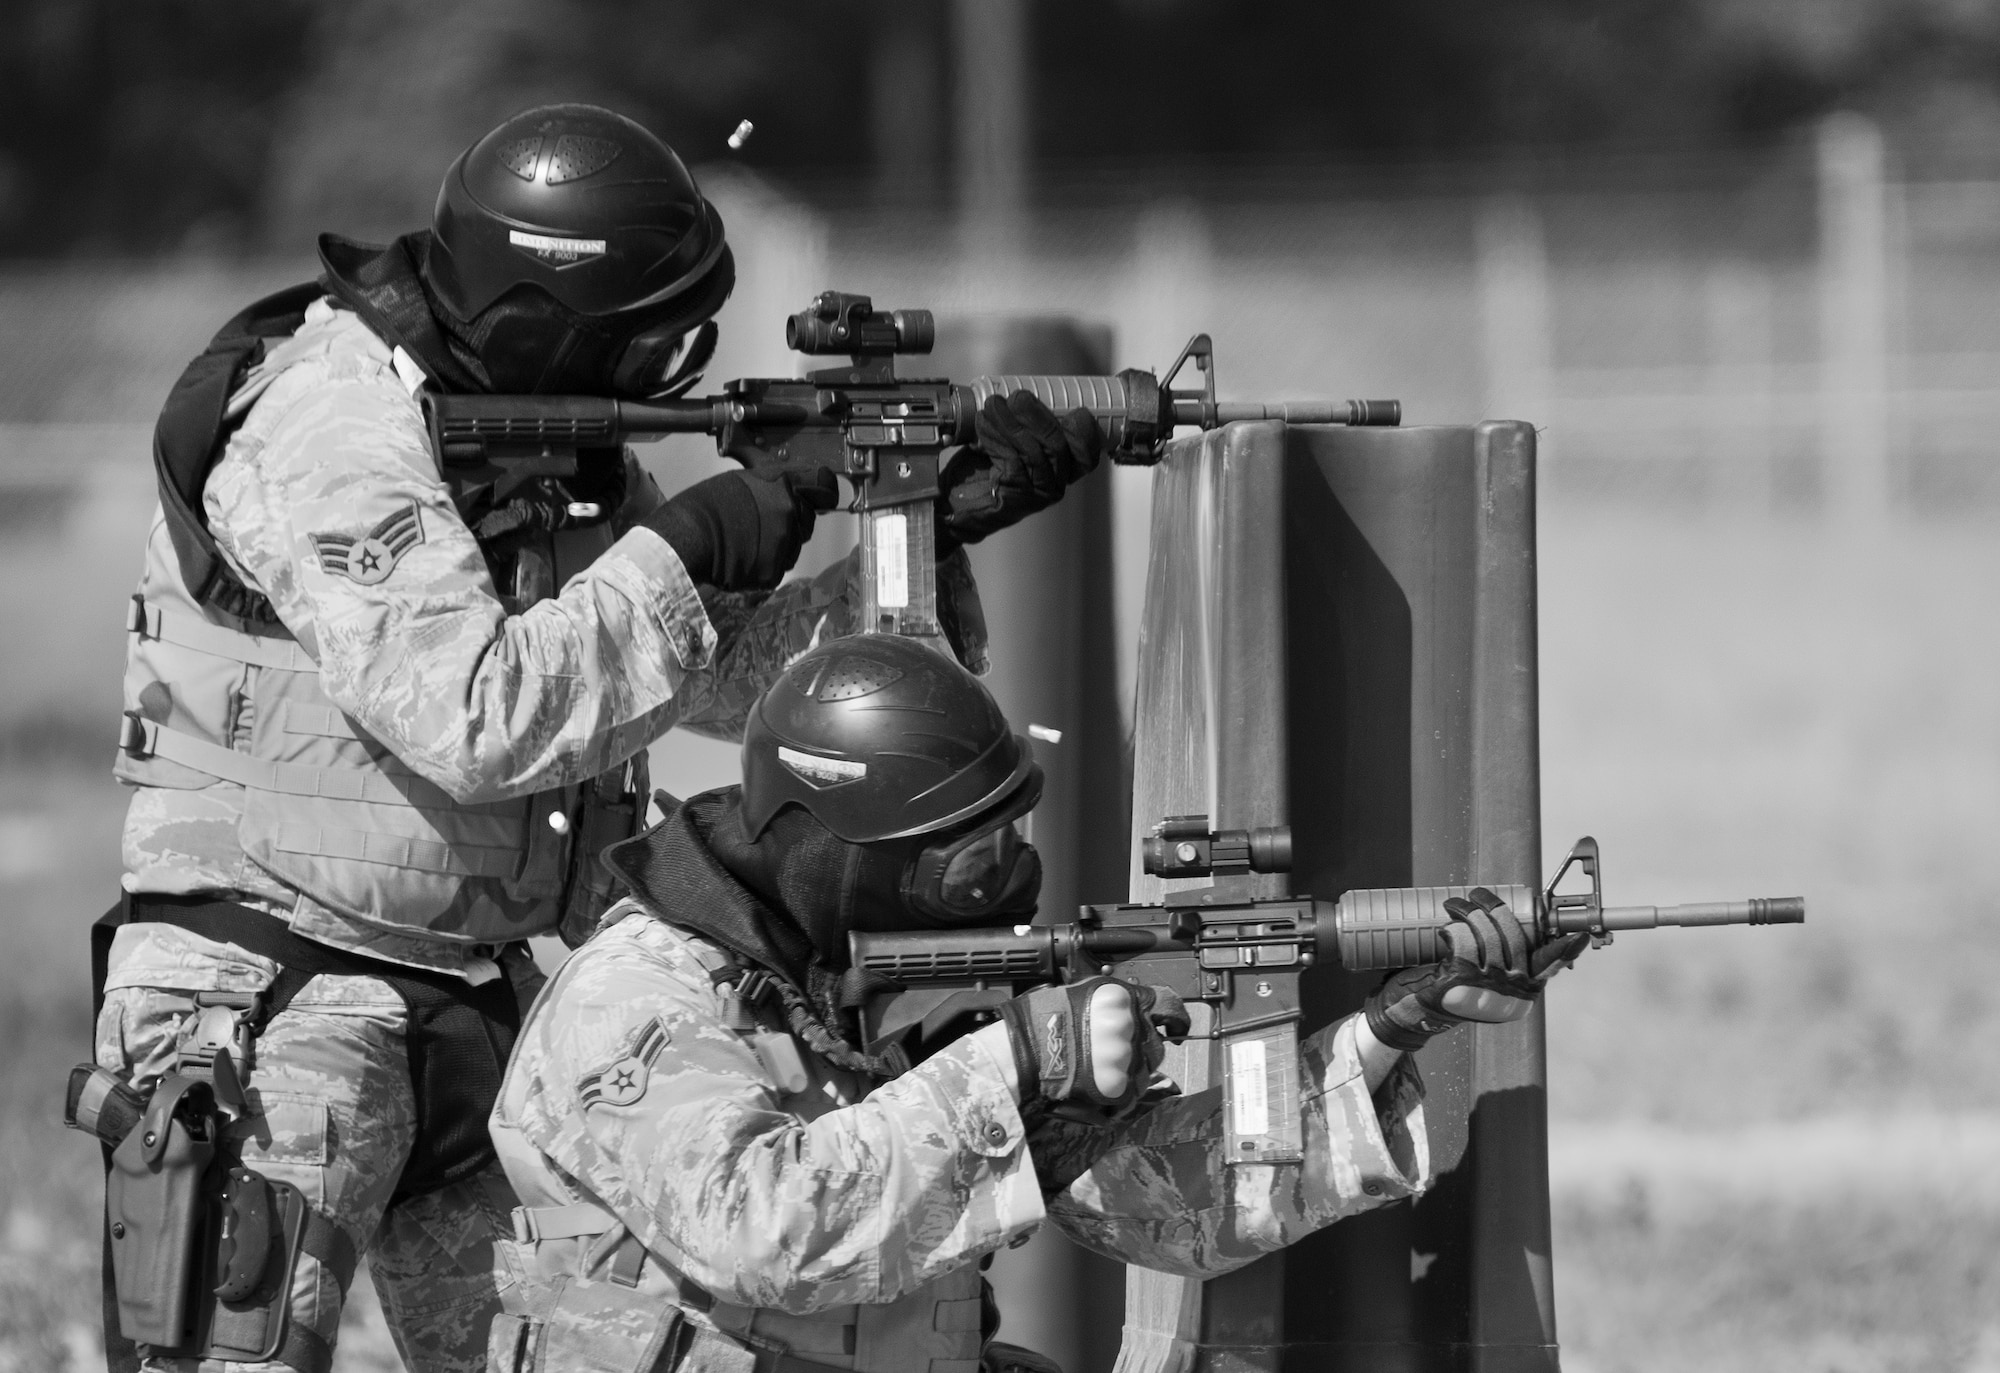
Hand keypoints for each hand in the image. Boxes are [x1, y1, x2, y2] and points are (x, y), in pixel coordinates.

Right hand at [643, 469, 838, 590]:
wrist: (687, 536)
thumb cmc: (705, 506)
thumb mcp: (741, 482)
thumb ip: (770, 487)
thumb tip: (784, 494)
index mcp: (782, 484)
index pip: (823, 487)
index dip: (823, 493)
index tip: (824, 497)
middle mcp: (790, 512)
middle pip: (806, 523)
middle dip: (792, 525)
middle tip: (762, 527)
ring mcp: (784, 544)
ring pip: (791, 550)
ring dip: (777, 549)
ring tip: (745, 544)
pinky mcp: (772, 572)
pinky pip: (775, 571)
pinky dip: (761, 569)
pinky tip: (740, 560)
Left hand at [937, 391, 1102, 547]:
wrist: (955, 504)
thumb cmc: (984, 470)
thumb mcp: (1009, 443)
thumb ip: (1023, 425)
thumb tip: (1021, 392)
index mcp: (1061, 471)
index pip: (1086, 455)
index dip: (1085, 433)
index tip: (1074, 410)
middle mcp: (1054, 486)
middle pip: (1058, 446)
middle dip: (1037, 416)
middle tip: (1018, 398)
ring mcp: (1036, 494)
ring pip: (1033, 451)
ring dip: (1010, 423)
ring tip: (992, 405)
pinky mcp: (1015, 497)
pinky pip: (1011, 460)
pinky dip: (996, 437)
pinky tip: (983, 424)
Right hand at [998, 977, 1184, 1110]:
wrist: (1025, 1050)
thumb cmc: (1044, 1017)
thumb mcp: (1081, 991)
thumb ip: (1113, 1000)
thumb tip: (1131, 1004)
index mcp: (1123, 998)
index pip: (1168, 1006)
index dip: (1176, 1019)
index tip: (1177, 1029)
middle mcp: (1129, 1025)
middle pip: (1156, 1044)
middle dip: (1141, 1051)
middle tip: (1114, 1054)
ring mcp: (1125, 1057)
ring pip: (1145, 1071)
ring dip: (1130, 1073)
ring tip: (1100, 1070)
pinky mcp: (1118, 1085)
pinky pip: (1130, 1093)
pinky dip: (1118, 1092)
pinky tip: (1097, 1085)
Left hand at [1362, 888, 1587, 1052]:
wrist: (1411, 1014)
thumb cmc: (1450, 990)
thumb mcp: (1483, 981)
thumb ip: (1503, 962)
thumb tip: (1510, 924)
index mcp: (1523, 992)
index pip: (1548, 966)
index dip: (1563, 949)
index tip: (1577, 936)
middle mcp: (1510, 993)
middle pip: (1514, 937)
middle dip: (1495, 908)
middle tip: (1478, 895)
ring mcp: (1486, 988)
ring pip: (1487, 935)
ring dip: (1471, 911)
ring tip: (1456, 904)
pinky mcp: (1459, 982)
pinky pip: (1464, 942)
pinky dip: (1455, 929)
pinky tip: (1446, 927)